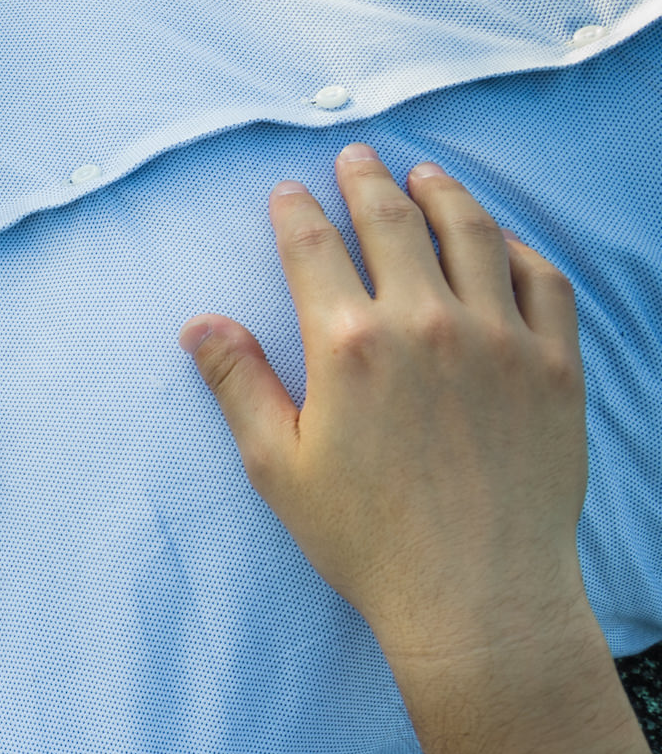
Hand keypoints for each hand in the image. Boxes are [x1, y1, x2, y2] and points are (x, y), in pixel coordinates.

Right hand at [179, 145, 589, 657]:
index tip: (288, 190)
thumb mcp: (277, 466)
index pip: (312, 246)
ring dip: (443, 194)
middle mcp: (425, 324)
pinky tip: (499, 240)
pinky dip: (517, 247)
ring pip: (472, 234)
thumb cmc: (366, 540)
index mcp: (348, 345)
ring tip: (426, 176)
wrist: (476, 595)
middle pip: (392, 221)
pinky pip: (542, 280)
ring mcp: (499, 339)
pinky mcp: (554, 365)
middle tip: (357, 158)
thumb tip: (200, 324)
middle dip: (367, 181)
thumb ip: (238, 383)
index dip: (295, 209)